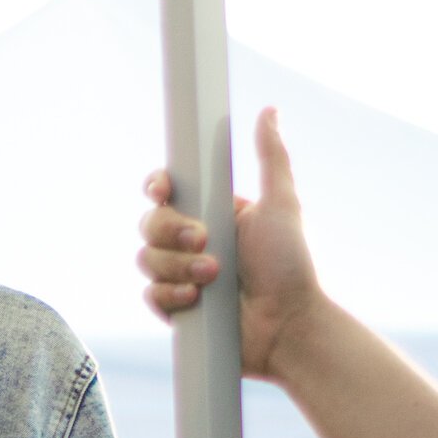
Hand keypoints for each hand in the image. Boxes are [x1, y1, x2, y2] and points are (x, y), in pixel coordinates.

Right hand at [137, 108, 329, 379]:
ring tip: (213, 277)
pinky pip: (150, 295)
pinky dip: (171, 296)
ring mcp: (181, 277)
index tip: (165, 190)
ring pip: (146, 259)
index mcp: (212, 213)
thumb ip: (272, 157)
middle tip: (206, 241)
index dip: (158, 188)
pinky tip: (198, 300)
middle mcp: (192, 243)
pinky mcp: (175, 310)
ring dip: (178, 266)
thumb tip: (269, 111)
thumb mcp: (282, 205)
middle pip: (150, 223)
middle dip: (173, 231)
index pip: (168, 192)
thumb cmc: (291, 266)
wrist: (287, 326)